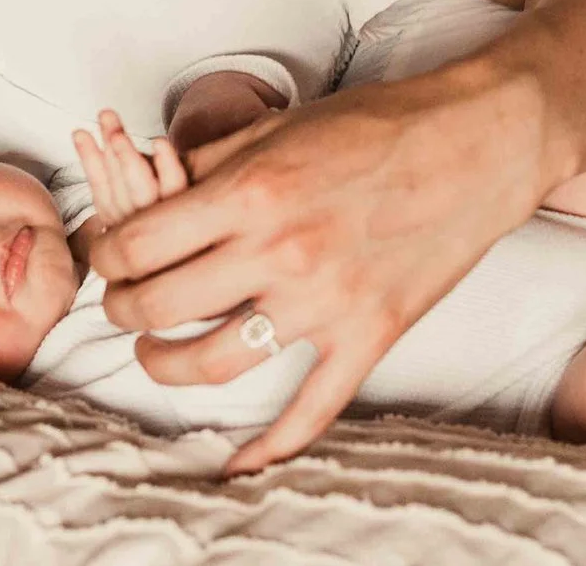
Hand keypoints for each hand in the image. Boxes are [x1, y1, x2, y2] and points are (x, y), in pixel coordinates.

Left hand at [86, 61, 544, 473]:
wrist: (478, 142)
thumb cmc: (379, 122)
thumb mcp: (280, 123)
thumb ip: (209, 161)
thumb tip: (150, 189)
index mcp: (251, 192)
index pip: (138, 244)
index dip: (108, 256)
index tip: (110, 258)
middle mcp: (281, 252)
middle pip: (160, 307)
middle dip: (122, 311)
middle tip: (120, 306)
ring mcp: (326, 302)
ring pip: (214, 363)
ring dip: (165, 366)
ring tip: (154, 354)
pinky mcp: (368, 334)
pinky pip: (311, 408)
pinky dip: (270, 447)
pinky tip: (237, 464)